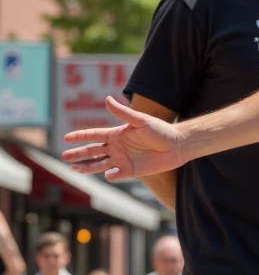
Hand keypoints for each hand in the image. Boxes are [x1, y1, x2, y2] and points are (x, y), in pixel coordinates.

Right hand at [62, 97, 185, 181]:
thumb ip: (123, 112)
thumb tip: (107, 99)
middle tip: (64, 156)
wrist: (178, 146)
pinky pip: (117, 175)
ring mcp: (123, 160)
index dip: (80, 136)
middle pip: (93, 151)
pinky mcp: (131, 171)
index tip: (66, 138)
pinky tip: (108, 173)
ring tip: (74, 169)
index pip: (94, 135)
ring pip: (100, 164)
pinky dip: (111, 175)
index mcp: (117, 134)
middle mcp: (117, 147)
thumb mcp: (141, 120)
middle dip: (78, 154)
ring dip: (87, 167)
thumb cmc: (161, 130)